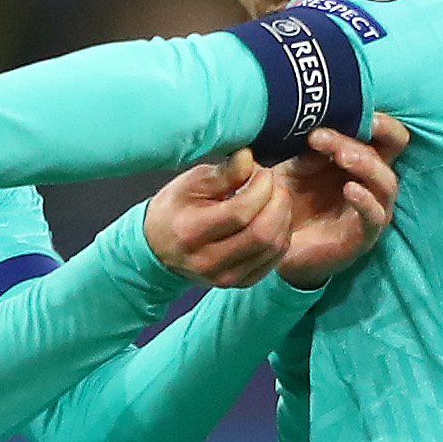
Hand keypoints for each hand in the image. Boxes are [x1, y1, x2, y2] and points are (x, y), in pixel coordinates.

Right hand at [142, 149, 293, 287]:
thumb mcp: (191, 183)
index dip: (260, 187)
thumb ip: (223, 172)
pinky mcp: (239, 283)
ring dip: (283, 217)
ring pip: (272, 247)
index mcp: (191, 232)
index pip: (240, 212)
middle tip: (275, 183)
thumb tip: (249, 158)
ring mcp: (225, 277)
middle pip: (262, 233)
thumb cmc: (175, 210)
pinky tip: (274, 218)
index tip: (262, 172)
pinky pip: (273, 260)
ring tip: (275, 198)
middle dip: (278, 202)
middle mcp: (208, 261)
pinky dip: (281, 235)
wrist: (159, 247)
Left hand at [272, 113, 408, 288]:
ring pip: (387, 182)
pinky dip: (366, 201)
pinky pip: (375, 216)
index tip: (337, 107)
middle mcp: (372, 180)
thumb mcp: (290, 169)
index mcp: (360, 158)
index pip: (383, 130)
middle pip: (393, 147)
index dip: (373, 116)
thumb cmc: (287, 201)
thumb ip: (305, 152)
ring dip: (366, 164)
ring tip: (341, 156)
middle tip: (332, 132)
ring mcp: (372, 208)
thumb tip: (317, 131)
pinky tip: (349, 189)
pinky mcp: (364, 236)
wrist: (275, 248)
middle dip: (372, 132)